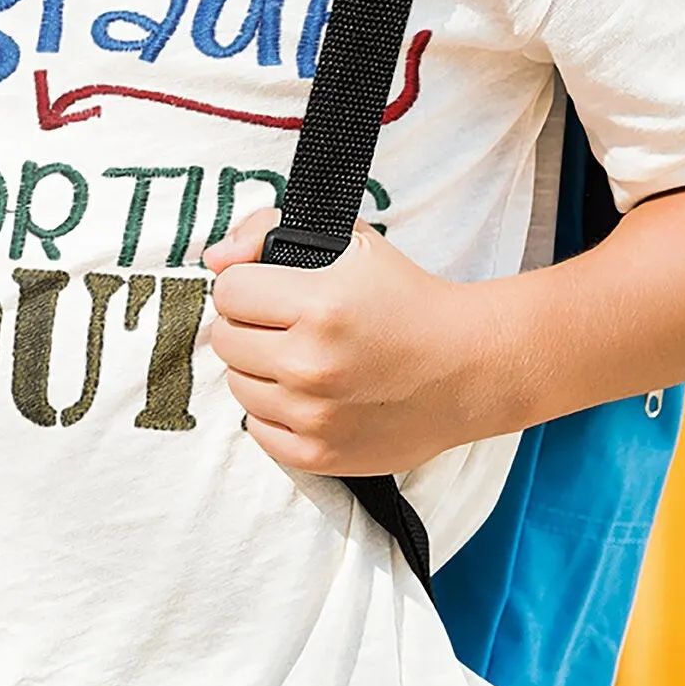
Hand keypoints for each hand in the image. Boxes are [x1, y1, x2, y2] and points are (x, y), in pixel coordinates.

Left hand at [203, 206, 505, 478]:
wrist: (469, 367)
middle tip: (284, 324)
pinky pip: (258, 430)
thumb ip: (269, 230)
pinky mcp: (321, 455)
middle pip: (226, 340)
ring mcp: (315, 416)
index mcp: (319, 306)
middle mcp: (312, 364)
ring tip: (298, 357)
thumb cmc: (407, 298)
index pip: (229, 291)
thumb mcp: (349, 240)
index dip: (246, 285)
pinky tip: (306, 394)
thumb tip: (214, 260)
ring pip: (238, 386)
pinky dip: (274, 412)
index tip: (269, 290)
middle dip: (249, 326)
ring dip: (259, 369)